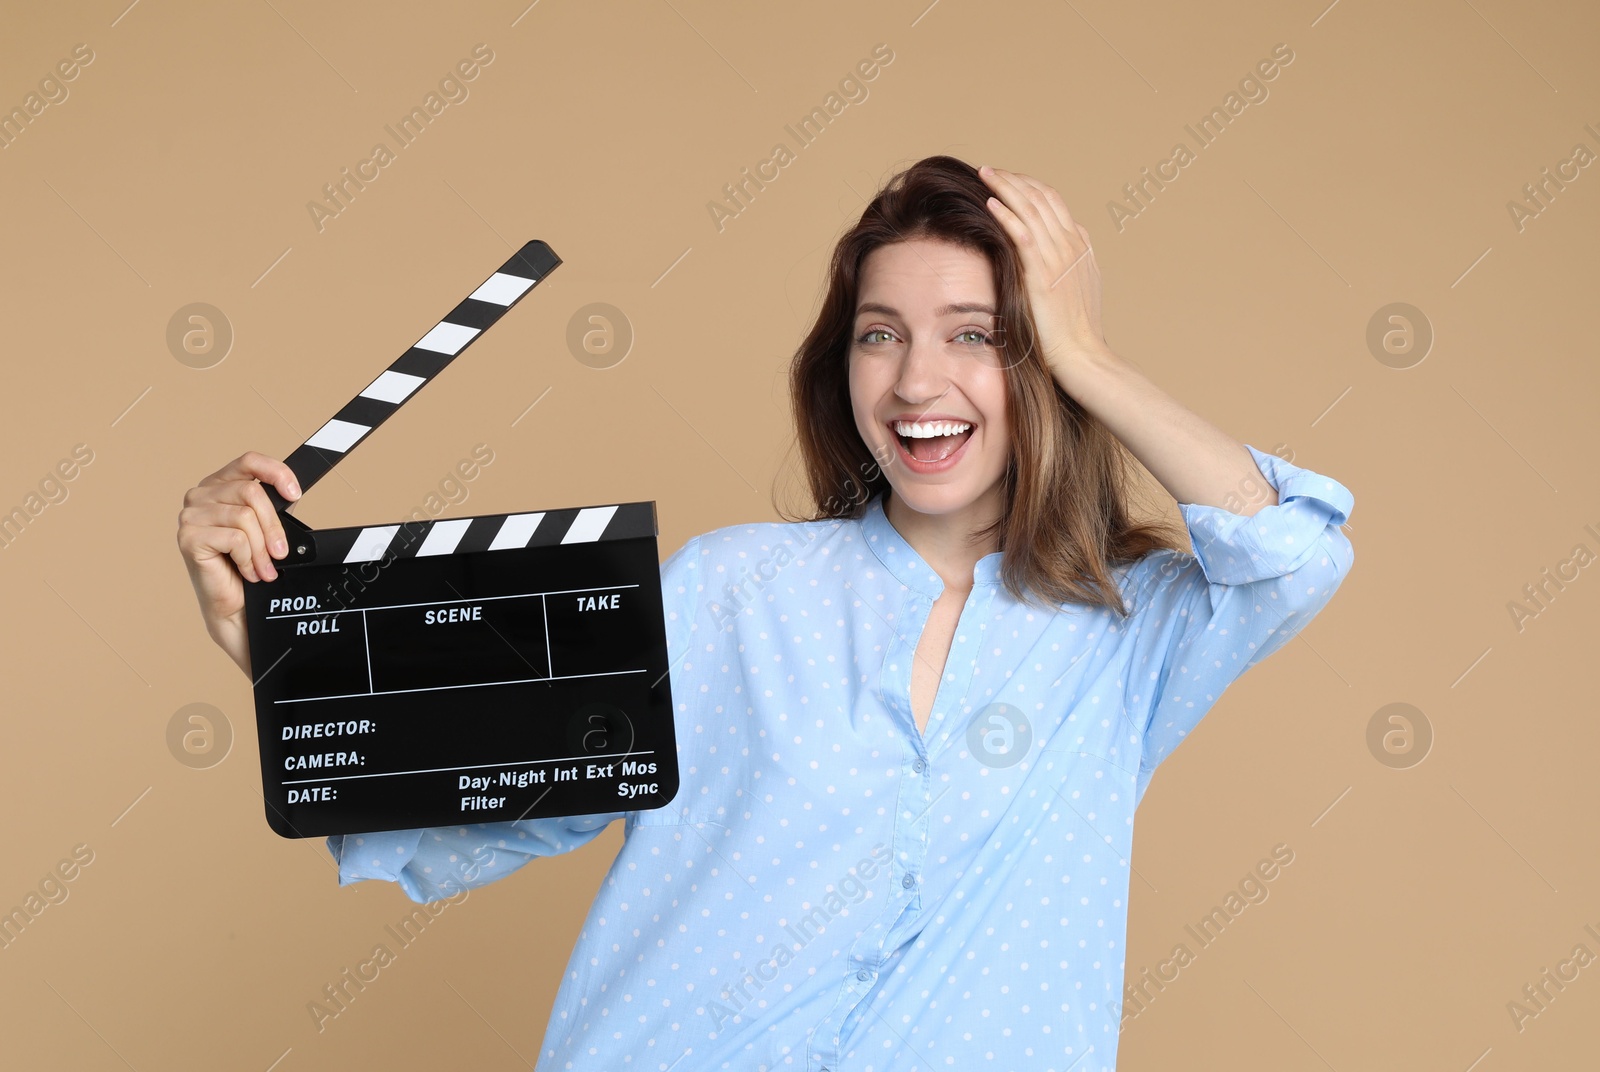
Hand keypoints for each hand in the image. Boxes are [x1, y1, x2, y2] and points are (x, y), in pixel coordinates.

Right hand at [175, 451, 300, 675]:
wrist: (236, 607)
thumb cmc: (248, 566)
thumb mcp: (265, 528)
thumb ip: (270, 505)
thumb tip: (291, 492)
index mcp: (219, 485)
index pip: (249, 461)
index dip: (276, 472)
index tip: (295, 493)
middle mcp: (200, 495)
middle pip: (252, 491)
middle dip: (274, 525)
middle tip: (279, 552)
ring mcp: (190, 515)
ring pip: (245, 516)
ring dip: (262, 548)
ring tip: (262, 567)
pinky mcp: (189, 537)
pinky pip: (235, 538)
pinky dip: (248, 558)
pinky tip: (246, 571)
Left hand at [978, 165, 1107, 378]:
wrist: (1082, 353)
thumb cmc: (1078, 327)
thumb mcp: (1084, 283)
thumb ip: (1077, 256)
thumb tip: (1074, 234)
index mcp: (1078, 244)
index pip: (1053, 200)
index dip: (1029, 185)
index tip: (1008, 179)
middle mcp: (1069, 244)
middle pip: (1041, 196)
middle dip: (1013, 179)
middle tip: (989, 170)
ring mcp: (1057, 257)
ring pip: (1030, 208)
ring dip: (1005, 186)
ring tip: (984, 173)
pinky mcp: (1041, 273)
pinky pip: (1022, 234)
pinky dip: (1006, 214)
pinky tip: (990, 202)